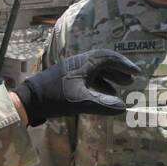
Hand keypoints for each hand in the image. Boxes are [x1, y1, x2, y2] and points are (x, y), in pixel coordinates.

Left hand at [15, 49, 140, 126]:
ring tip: (122, 87)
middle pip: (103, 62)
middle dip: (118, 71)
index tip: (136, 73)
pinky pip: (89, 78)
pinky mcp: (67, 79)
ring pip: (96, 70)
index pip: (109, 57)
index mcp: (84, 63)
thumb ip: (102, 104)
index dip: (124, 64)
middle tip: (131, 81)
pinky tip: (104, 95)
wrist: (29, 100)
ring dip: (110, 78)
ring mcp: (73, 71)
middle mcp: (79, 63)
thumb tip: (123, 107)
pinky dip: (100, 85)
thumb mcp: (80, 102)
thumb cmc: (55, 97)